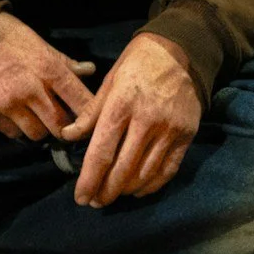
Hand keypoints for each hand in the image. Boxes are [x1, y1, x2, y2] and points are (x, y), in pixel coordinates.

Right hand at [0, 12, 97, 141]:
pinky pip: (13, 134)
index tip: (90, 124)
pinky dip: (17, 129)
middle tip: (61, 124)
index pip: (82, 102)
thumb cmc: (10, 38)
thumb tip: (90, 70)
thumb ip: (65, 63)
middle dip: (63, 128)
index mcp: (50, 70)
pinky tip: (15, 115)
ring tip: (35, 116)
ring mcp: (10, 103)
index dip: (89, 118)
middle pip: (60, 127)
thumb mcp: (42, 45)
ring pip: (37, 135)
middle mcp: (32, 90)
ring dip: (39, 129)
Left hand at [66, 33, 202, 207]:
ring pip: (146, 173)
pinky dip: (152, 185)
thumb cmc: (136, 65)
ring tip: (113, 196)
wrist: (178, 52)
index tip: (81, 197)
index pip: (101, 152)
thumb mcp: (108, 82)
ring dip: (126, 190)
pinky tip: (138, 190)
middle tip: (95, 202)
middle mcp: (147, 120)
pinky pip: (168, 169)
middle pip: (123, 169)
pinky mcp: (186, 135)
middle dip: (106, 191)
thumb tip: (67, 137)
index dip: (89, 180)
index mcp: (121, 106)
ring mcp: (170, 129)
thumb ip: (90, 114)